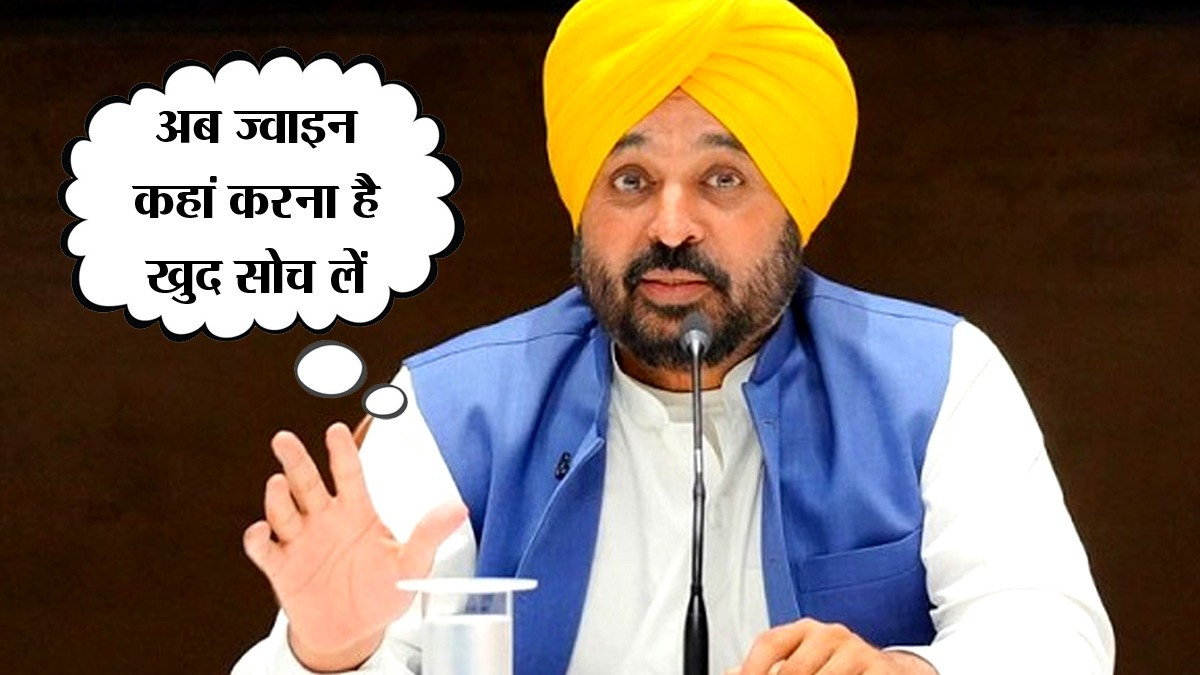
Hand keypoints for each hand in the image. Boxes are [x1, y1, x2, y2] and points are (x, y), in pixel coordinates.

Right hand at [242, 422, 467, 671]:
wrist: (352, 632)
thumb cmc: (381, 592)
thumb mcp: (411, 565)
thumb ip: (429, 535)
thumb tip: (459, 508)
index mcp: (356, 511)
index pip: (348, 474)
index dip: (342, 452)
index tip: (336, 431)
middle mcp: (324, 519)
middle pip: (307, 482)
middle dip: (295, 460)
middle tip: (284, 439)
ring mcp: (300, 542)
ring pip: (284, 511)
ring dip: (278, 498)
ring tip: (279, 483)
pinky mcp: (282, 567)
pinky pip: (265, 549)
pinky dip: (259, 539)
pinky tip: (261, 531)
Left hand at [727, 619, 937, 674]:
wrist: (890, 672)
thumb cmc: (838, 669)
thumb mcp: (802, 663)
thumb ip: (767, 668)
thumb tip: (731, 673)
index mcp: (805, 630)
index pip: (770, 643)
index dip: (752, 668)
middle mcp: (830, 635)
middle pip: (793, 670)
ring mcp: (857, 651)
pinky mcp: (880, 670)